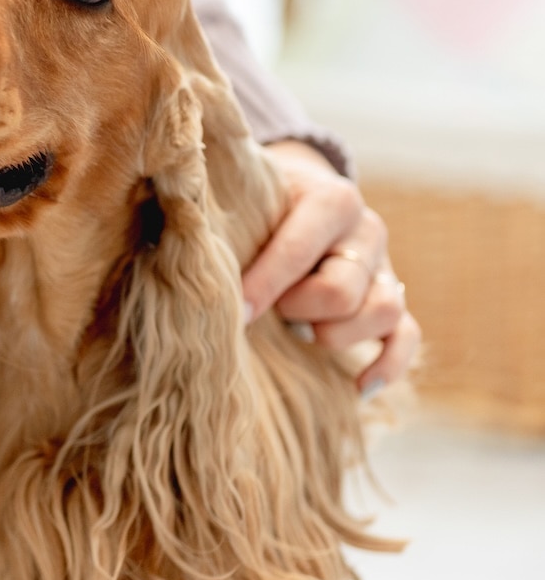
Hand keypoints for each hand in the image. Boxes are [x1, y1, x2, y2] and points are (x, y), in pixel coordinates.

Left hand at [242, 141, 420, 395]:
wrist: (297, 192)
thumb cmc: (257, 203)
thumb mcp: (245, 194)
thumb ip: (221, 211)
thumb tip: (173, 221)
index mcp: (329, 199)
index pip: (300, 250)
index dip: (263, 286)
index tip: (236, 312)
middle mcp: (365, 232)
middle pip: (342, 291)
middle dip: (298, 311)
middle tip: (272, 312)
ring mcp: (386, 267)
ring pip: (383, 313)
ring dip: (335, 337)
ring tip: (300, 333)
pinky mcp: (394, 298)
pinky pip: (407, 337)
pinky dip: (387, 365)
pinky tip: (357, 387)